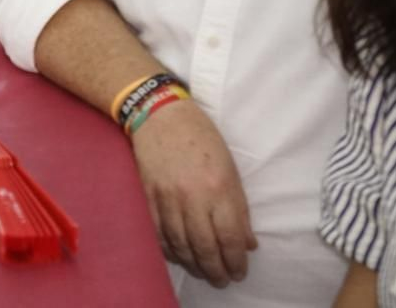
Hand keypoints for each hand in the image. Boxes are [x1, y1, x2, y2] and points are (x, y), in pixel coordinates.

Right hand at [131, 99, 256, 287]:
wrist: (161, 116)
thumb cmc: (202, 138)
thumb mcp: (230, 168)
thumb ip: (239, 207)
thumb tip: (247, 243)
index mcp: (219, 187)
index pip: (230, 237)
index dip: (236, 261)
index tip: (240, 271)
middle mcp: (193, 196)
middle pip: (205, 247)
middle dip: (216, 271)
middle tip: (222, 280)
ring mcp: (168, 198)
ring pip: (181, 245)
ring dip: (194, 265)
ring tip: (204, 273)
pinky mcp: (149, 198)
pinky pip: (159, 234)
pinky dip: (170, 251)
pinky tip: (180, 257)